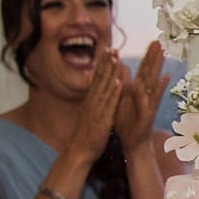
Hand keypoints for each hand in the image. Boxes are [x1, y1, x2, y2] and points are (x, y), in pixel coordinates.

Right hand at [67, 49, 125, 166]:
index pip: (96, 79)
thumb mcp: (87, 116)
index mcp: (90, 101)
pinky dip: (113, 92)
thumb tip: (93, 95)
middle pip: (100, 79)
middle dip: (106, 63)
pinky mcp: (102, 118)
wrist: (79, 151)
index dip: (102, 65)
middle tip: (112, 48)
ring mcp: (97, 109)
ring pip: (105, 87)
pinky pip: (109, 104)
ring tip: (116, 58)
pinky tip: (118, 82)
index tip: (107, 52)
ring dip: (111, 72)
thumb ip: (91, 104)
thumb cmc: (85, 136)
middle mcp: (92, 102)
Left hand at [116, 41, 169, 150]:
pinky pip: (151, 98)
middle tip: (161, 41)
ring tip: (162, 53)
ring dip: (158, 67)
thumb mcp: (122, 101)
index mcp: (138, 90)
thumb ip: (124, 85)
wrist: (132, 141)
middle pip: (151, 72)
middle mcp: (146, 94)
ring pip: (153, 81)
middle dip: (155, 56)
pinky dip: (158, 88)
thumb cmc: (127, 121)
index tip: (153, 41)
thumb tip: (124, 68)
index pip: (144, 69)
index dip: (148, 56)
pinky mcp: (148, 112)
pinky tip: (165, 77)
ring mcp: (148, 102)